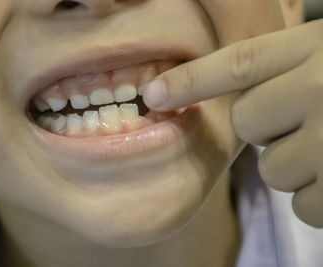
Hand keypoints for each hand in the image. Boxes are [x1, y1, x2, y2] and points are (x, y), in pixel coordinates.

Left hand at [143, 19, 322, 227]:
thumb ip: (289, 67)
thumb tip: (242, 102)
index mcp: (320, 49)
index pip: (240, 64)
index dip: (191, 80)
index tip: (154, 95)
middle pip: (248, 124)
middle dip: (270, 128)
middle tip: (310, 119)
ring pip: (275, 170)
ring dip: (299, 165)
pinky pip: (306, 205)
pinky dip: (322, 197)